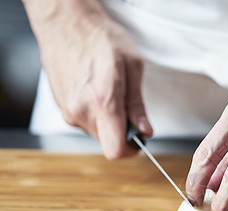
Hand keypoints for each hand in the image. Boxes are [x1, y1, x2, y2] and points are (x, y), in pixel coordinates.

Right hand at [24, 0, 152, 158]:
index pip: (116, 150)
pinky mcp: (61, 108)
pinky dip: (95, 113)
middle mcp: (81, 112)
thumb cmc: (99, 37)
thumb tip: (145, 129)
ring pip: (97, 133)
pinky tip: (95, 90)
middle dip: (122, 130)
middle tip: (127, 105)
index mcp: (102, 102)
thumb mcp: (132, 66)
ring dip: (108, 120)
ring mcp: (68, 111)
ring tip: (109, 91)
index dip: (131, 149)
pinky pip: (85, 122)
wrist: (65, 22)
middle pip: (108, 142)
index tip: (139, 138)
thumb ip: (138, 105)